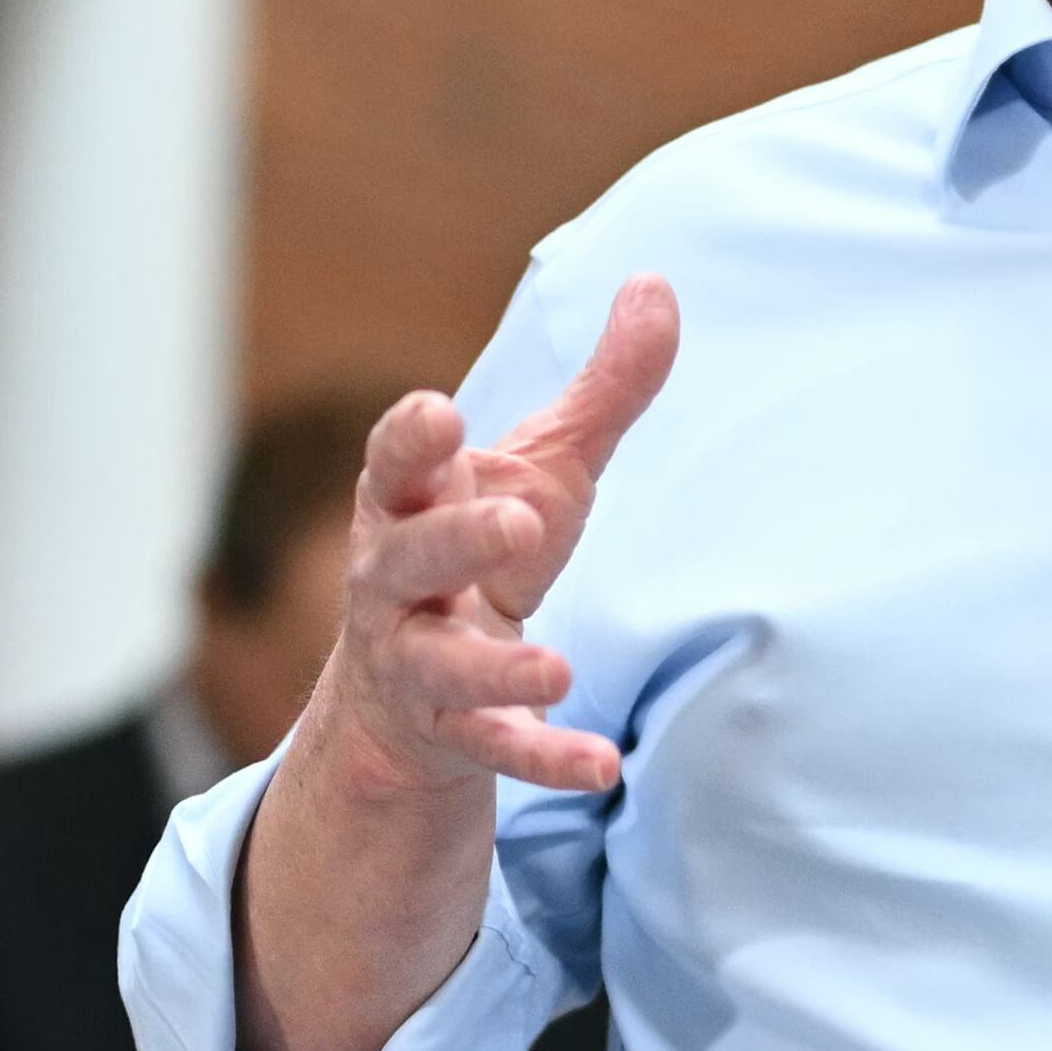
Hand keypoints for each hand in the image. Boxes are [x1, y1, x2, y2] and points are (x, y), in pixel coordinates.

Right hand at [312, 279, 680, 801]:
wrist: (412, 686)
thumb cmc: (482, 547)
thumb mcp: (543, 467)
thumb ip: (601, 388)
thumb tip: (657, 283)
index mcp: (411, 502)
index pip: (395, 463)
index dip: (410, 439)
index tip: (439, 412)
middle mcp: (395, 581)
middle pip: (410, 558)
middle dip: (456, 540)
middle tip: (514, 522)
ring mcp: (415, 662)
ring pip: (442, 666)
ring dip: (496, 670)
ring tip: (556, 670)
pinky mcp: (452, 731)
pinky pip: (494, 749)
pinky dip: (544, 757)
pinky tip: (603, 767)